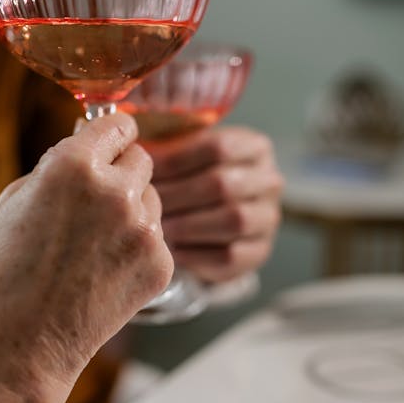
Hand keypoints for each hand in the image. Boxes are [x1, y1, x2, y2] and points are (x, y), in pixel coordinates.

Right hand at [0, 112, 172, 402]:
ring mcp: (144, 231)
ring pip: (153, 201)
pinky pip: (157, 240)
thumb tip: (88, 147)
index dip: (113, 134)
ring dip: (133, 210)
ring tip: (95, 244)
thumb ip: (58, 165)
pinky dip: (138, 249)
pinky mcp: (160, 266)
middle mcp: (117, 192)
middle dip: (123, 173)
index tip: (112, 142)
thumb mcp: (15, 199)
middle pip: (143, 161)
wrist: (15, 346)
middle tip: (98, 201)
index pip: (120, 125)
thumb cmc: (2, 273)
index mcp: (75, 165)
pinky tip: (106, 271)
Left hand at [150, 126, 282, 282]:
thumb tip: (134, 152)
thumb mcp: (187, 154)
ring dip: (187, 225)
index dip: (176, 160)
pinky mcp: (259, 251)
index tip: (143, 171)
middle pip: (223, 185)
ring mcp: (268, 217)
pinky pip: (230, 255)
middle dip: (176, 196)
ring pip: (232, 220)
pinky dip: (196, 254)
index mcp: (254, 147)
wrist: (217, 220)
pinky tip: (171, 251)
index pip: (218, 147)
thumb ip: (168, 148)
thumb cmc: (194, 179)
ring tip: (156, 227)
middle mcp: (269, 181)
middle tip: (142, 205)